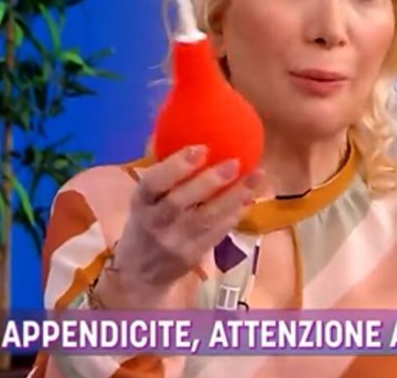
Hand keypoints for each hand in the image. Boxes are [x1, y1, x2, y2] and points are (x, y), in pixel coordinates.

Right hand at [95, 145, 261, 308]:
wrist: (139, 273)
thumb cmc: (146, 221)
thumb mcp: (144, 198)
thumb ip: (163, 170)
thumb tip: (180, 124)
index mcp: (140, 202)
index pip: (153, 183)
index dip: (176, 166)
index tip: (201, 148)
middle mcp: (154, 223)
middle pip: (180, 203)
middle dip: (209, 182)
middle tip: (235, 162)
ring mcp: (174, 243)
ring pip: (205, 220)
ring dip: (233, 197)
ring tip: (256, 176)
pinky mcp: (192, 256)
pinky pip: (217, 234)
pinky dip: (235, 214)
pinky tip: (250, 197)